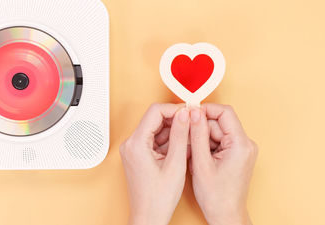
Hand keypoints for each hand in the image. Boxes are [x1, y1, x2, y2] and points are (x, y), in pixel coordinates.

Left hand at [120, 103, 189, 224]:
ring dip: (174, 131)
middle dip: (175, 120)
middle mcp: (131, 144)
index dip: (175, 109)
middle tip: (193, 124)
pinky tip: (182, 148)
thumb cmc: (158, 198)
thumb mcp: (175, 164)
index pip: (155, 112)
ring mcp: (134, 150)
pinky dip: (169, 142)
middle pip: (155, 119)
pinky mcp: (138, 156)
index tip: (190, 113)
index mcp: (136, 143)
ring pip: (156, 130)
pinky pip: (155, 140)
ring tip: (190, 139)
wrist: (149, 217)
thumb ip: (180, 136)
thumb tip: (185, 115)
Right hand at [189, 104, 257, 224]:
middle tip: (186, 140)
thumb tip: (193, 112)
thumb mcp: (201, 163)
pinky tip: (198, 159)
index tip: (189, 114)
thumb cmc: (216, 197)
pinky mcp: (236, 155)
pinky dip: (206, 147)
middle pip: (219, 123)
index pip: (224, 113)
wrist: (225, 216)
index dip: (205, 110)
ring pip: (217, 132)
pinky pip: (219, 141)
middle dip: (200, 129)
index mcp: (241, 144)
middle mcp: (246, 144)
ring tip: (193, 155)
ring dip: (201, 139)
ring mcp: (242, 149)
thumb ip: (197, 134)